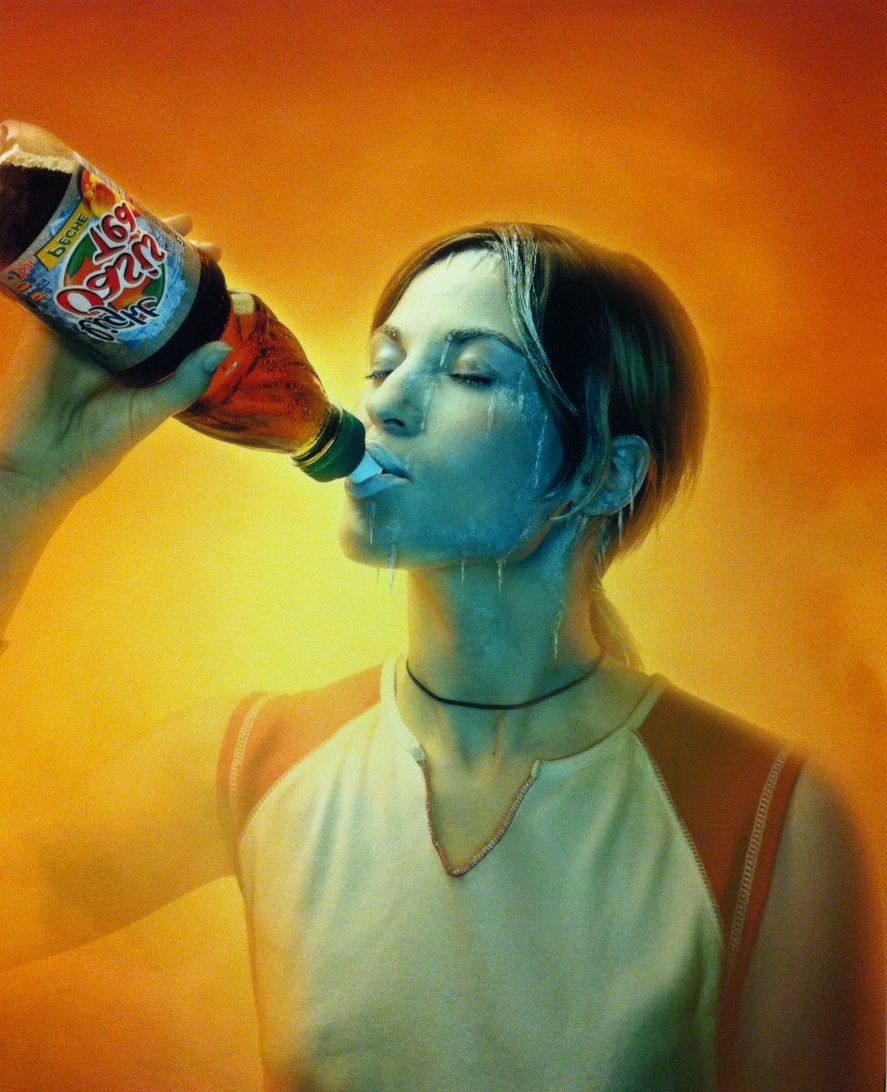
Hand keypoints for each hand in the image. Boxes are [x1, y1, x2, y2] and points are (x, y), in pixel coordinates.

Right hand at [0, 215, 229, 499]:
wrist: (46, 459)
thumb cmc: (101, 443)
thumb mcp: (154, 408)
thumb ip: (187, 378)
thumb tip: (224, 346)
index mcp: (140, 355)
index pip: (169, 307)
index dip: (189, 282)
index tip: (214, 255)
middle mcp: (112, 335)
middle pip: (136, 281)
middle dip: (159, 251)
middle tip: (186, 226)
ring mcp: (80, 326)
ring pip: (101, 273)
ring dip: (119, 243)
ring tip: (147, 215)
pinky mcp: (49, 324)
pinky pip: (61, 280)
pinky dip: (74, 254)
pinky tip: (90, 228)